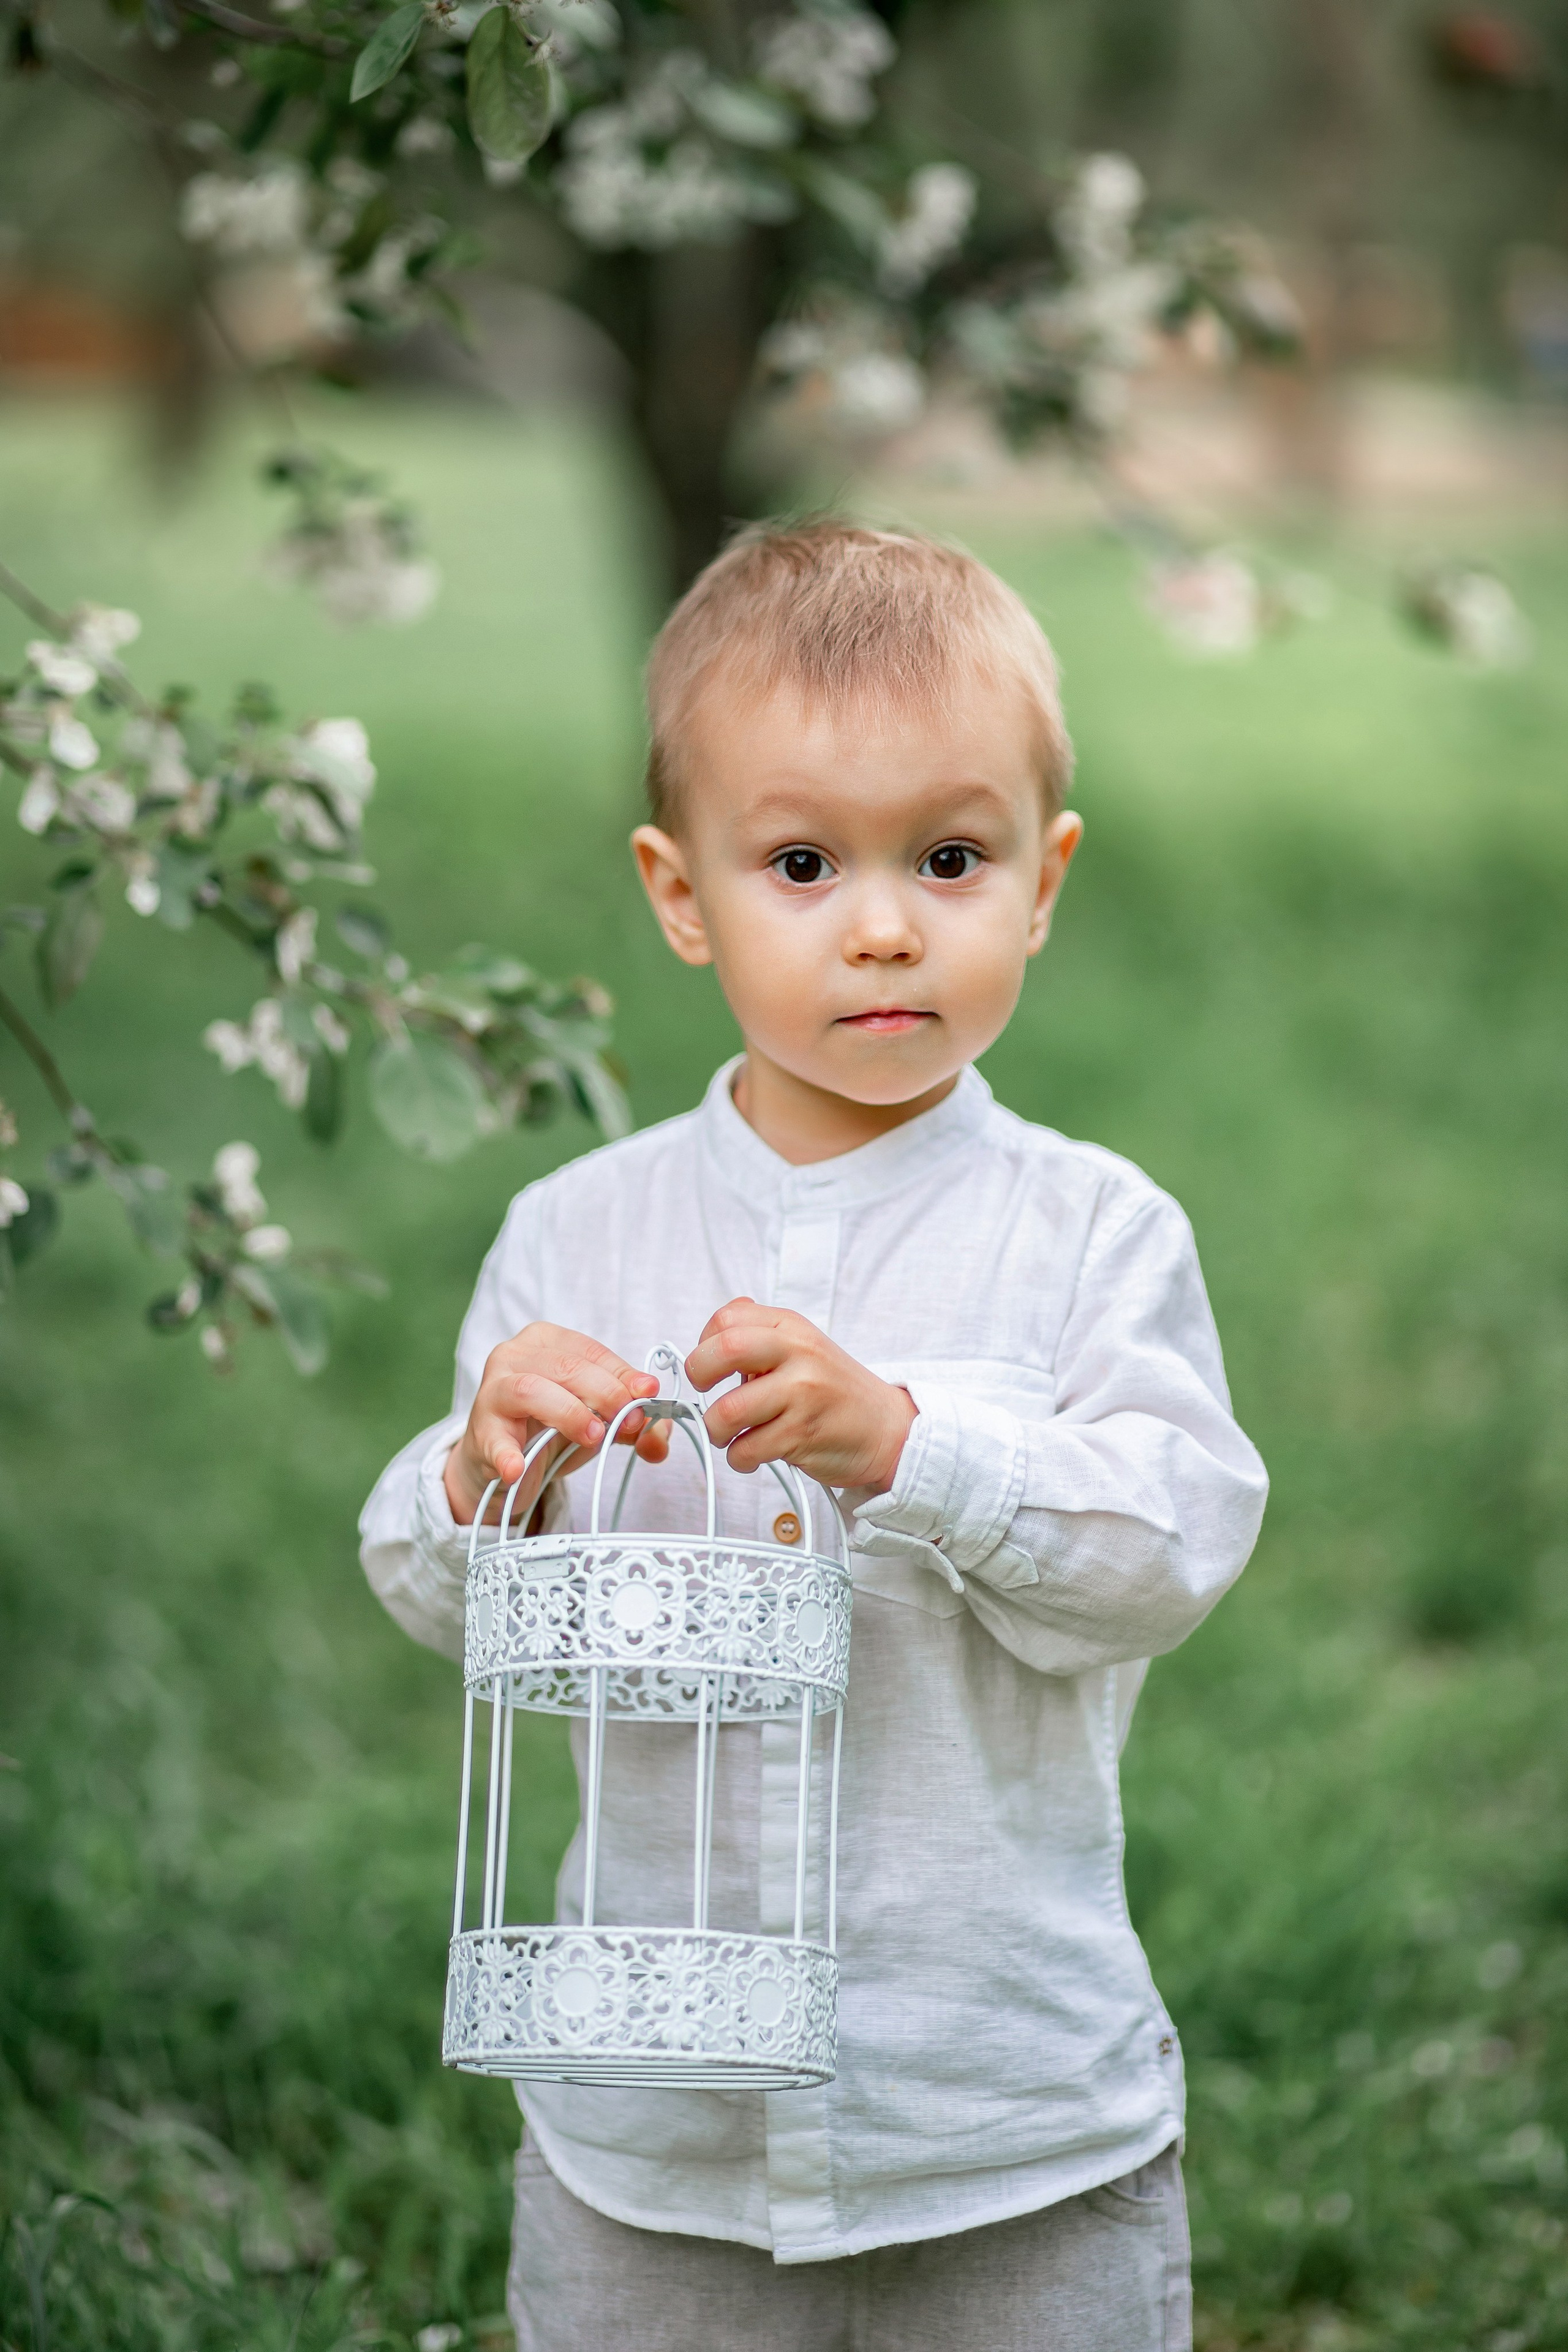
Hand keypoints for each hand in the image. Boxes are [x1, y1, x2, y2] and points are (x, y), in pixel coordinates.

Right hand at [444, 1323, 670, 1526]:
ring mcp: (491, 1390)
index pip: (591, 1352)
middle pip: (566, 1367)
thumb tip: (660, 1438)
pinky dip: (506, 1455)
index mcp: (547, 1341)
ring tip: (593, 1438)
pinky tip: (517, 1469)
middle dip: (605, 1394)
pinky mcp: (479, 1431)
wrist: (505, 1463)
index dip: (623, 1375)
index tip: (647, 1398)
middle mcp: (515, 1354)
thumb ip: (630, 1422)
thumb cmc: (551, 1428)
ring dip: (568, 1414)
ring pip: (530, 1389)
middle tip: (629, 1422)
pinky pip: (493, 1440)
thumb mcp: (596, 1418)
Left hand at [685, 1299, 915, 1491]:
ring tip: (730, 1434)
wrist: (886, 1428)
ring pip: (727, 1411)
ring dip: (716, 1430)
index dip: (704, 1343)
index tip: (709, 1366)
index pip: (728, 1318)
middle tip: (704, 1394)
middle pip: (724, 1350)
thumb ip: (761, 1336)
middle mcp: (799, 1354)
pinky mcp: (803, 1434)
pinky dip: (739, 1458)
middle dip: (698, 1375)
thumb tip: (713, 1333)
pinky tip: (753, 1454)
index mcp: (792, 1328)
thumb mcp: (803, 1348)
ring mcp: (802, 1394)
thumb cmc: (835, 1391)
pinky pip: (746, 1449)